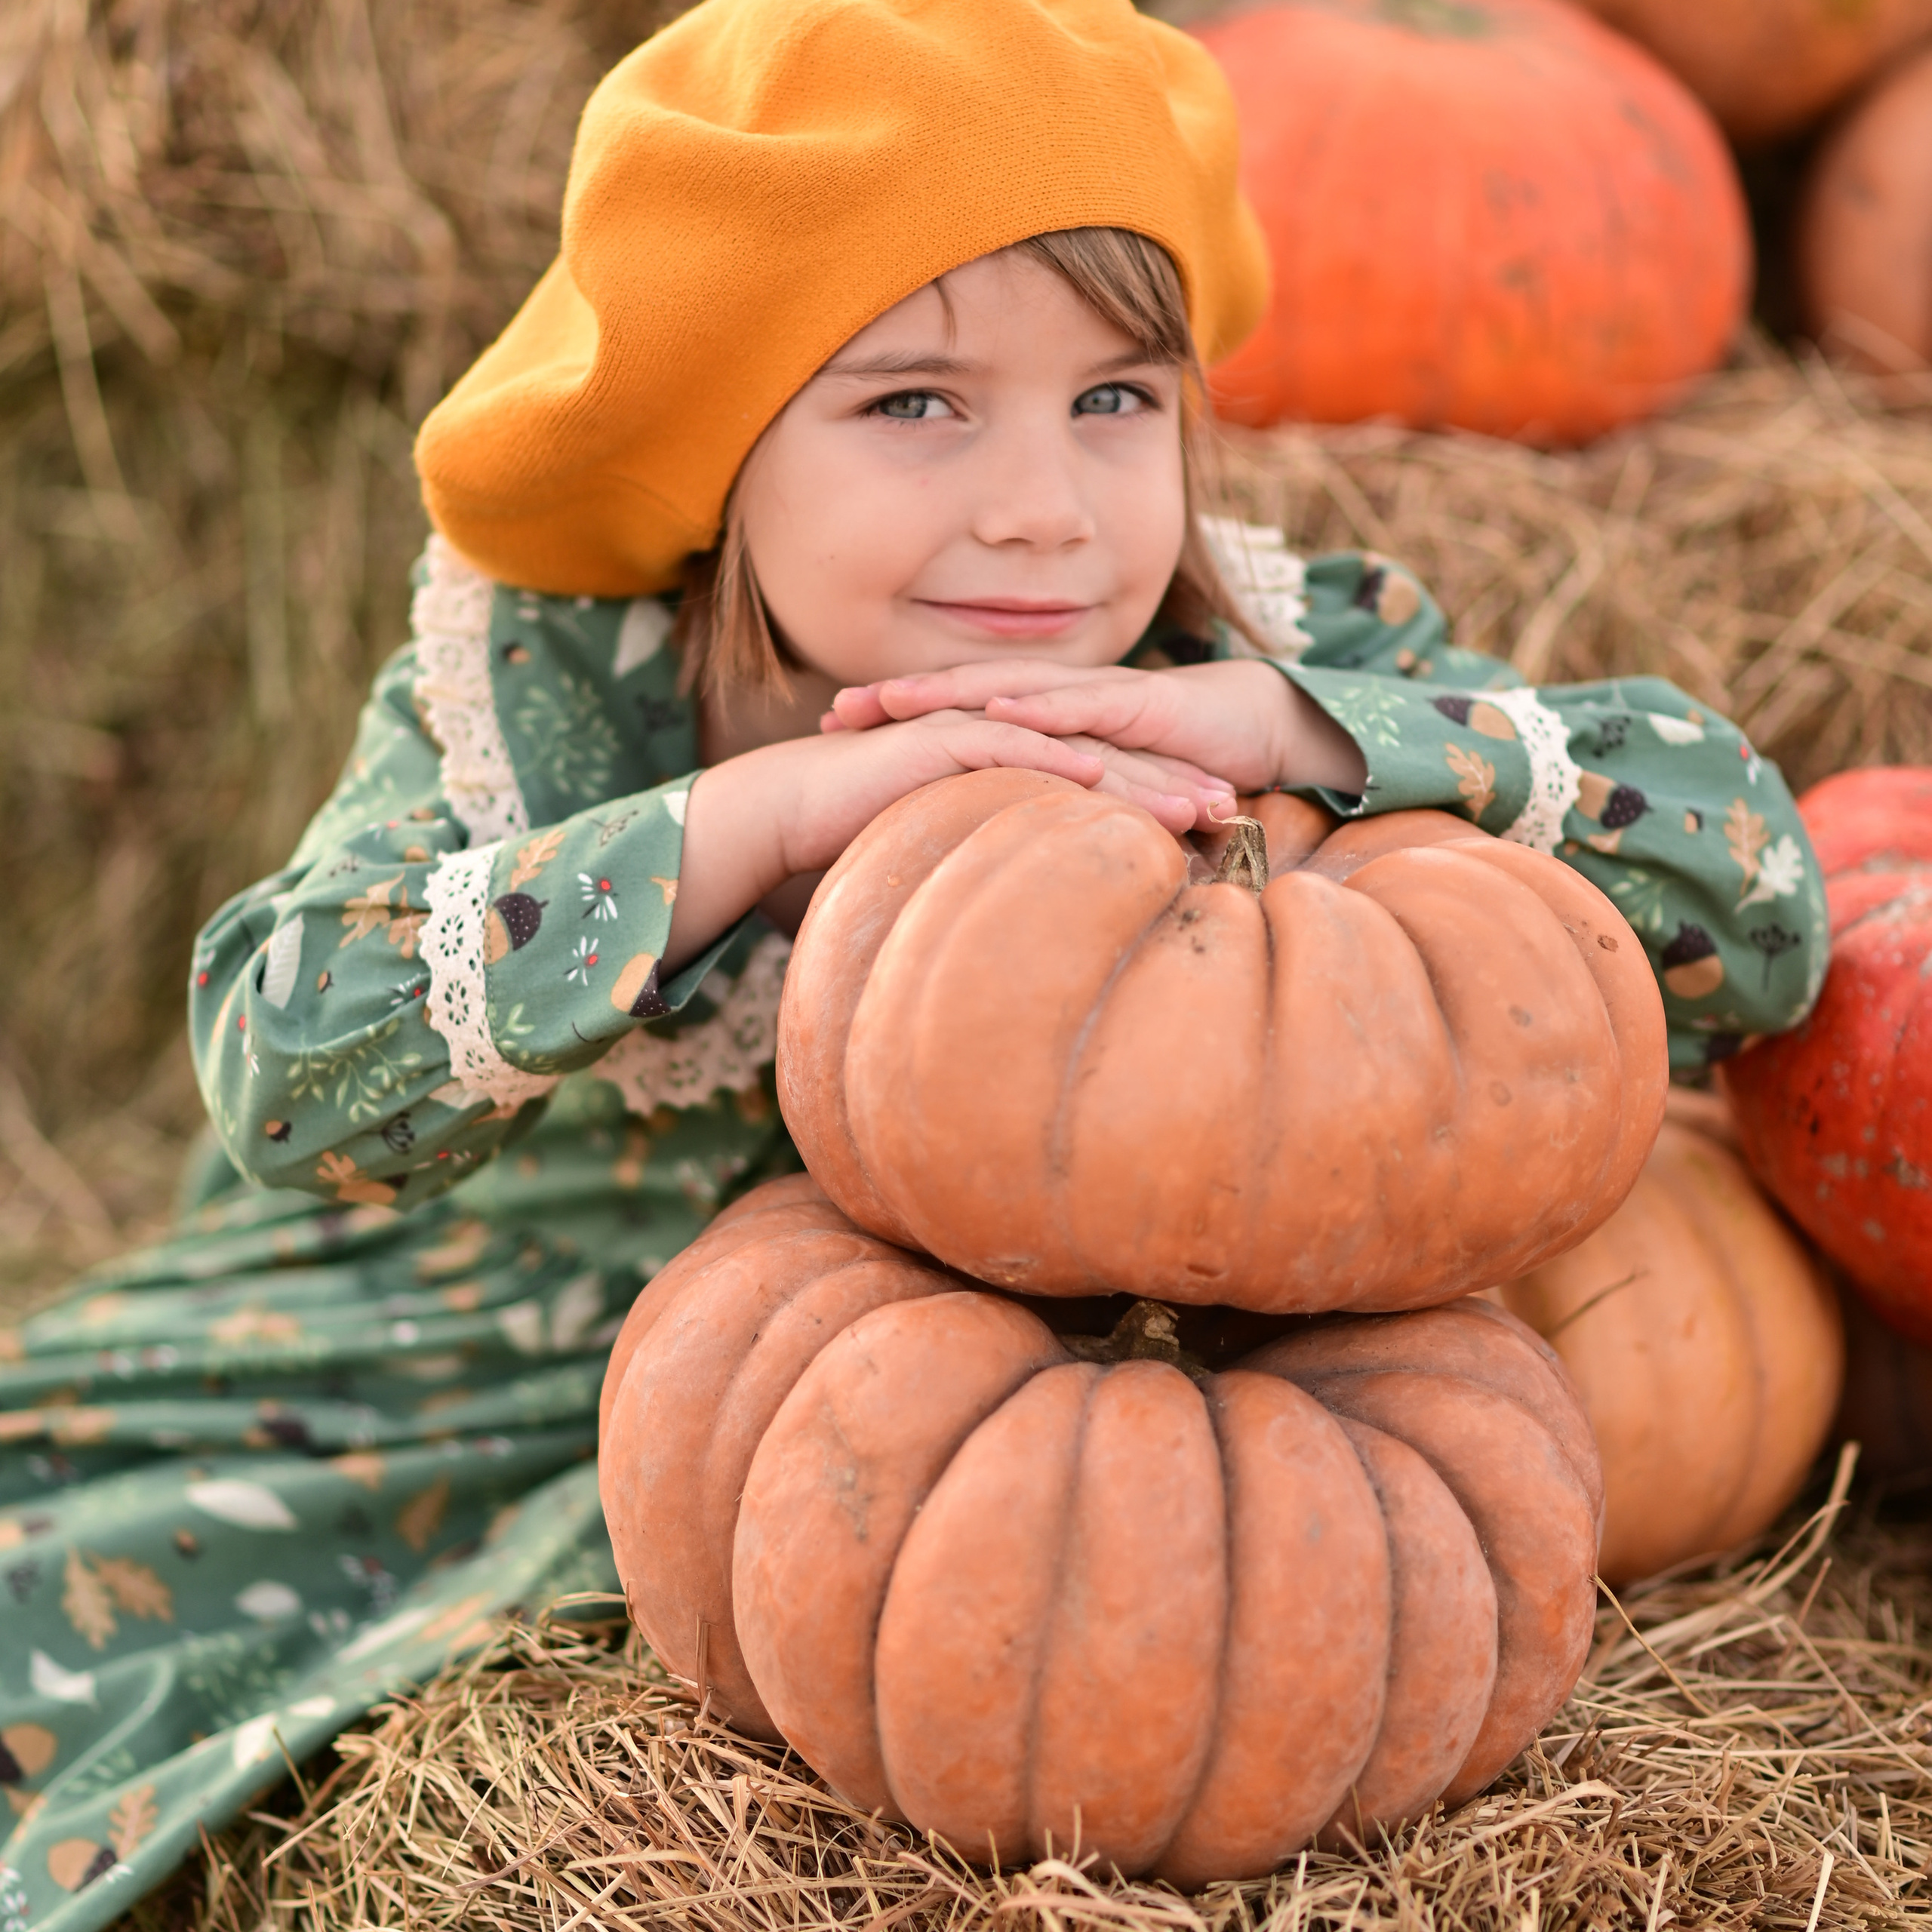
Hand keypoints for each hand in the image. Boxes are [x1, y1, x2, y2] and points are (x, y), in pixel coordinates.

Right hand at [663, 709, 1229, 971]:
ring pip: (1071, 749)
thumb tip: (1039, 942)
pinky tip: (1095, 771)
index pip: (1105, 784)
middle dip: (1172, 786)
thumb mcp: (953, 866)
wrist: (788, 813)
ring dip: (1136, 775)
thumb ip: (1002, 884)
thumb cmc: (862, 846)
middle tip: (1235, 812)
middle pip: (1108, 761)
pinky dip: (1050, 753)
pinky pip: (1004, 741)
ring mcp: (973, 733)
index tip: (1219, 835)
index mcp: (1016, 772)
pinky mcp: (937, 738)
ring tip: (1193, 802)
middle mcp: (1004, 744)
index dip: (1162, 804)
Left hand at [829, 657, 1365, 795]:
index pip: (956, 710)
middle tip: (832, 710)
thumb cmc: (1171, 763)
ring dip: (949, 690)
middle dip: (898, 696)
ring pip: (1011, 687)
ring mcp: (1097, 695)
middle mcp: (1061, 696)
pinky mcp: (1140, 704)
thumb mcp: (1091, 794)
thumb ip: (1042, 806)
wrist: (1255, 729)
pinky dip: (1038, 707)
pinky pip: (1082, 705)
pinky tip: (996, 712)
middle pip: (965, 689)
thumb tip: (985, 848)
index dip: (896, 715)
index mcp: (1042, 715)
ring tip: (891, 700)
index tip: (831, 729)